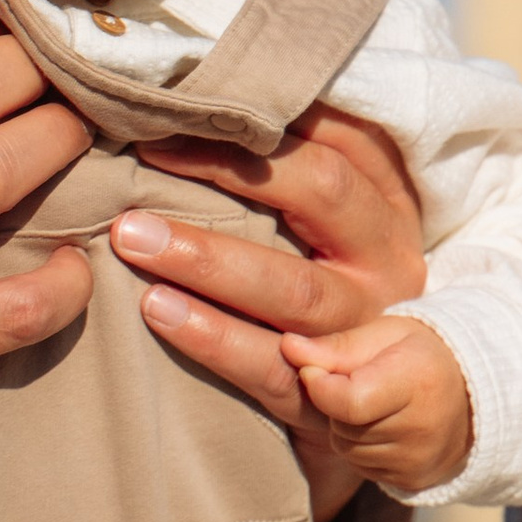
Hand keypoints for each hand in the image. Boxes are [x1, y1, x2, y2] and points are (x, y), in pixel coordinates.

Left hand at [106, 105, 429, 521]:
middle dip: (230, 169)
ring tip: (133, 238)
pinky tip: (157, 311)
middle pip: (321, 195)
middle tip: (144, 155)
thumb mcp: (336, 229)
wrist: (371, 418)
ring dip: (209, 259)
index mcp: (388, 208)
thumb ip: (295, 172)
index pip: (337, 140)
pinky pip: (270, 366)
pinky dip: (213, 338)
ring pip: (293, 288)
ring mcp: (362, 334)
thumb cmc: (327, 291)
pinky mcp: (328, 400)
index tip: (179, 106)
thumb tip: (198, 103)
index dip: (262, 119)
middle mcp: (387, 264)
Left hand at [280, 315, 471, 497]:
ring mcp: (419, 461)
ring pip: (346, 449)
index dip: (320, 386)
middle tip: (360, 380)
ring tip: (376, 403)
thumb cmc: (421, 354)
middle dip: (336, 403)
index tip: (316, 369)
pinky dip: (362, 447)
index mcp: (418, 382)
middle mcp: (422, 429)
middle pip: (343, 425)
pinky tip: (385, 426)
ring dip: (347, 426)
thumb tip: (287, 348)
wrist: (474, 396)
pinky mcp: (412, 481)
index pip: (348, 401)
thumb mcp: (385, 335)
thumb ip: (336, 345)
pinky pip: (361, 467)